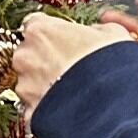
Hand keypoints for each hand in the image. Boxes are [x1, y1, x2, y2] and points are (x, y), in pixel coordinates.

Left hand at [8, 9, 137, 119]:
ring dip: (46, 86)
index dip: (52, 34)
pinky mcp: (29, 112)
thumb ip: (94, 29)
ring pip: (29, 83)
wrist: (113, 107)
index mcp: (40, 30)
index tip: (63, 40)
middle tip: (71, 68)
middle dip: (45, 60)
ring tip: (73, 92)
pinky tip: (69, 109)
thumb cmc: (111, 67)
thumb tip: (95, 31)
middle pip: (29, 54)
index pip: (35, 25)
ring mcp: (24, 86)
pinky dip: (48, 109)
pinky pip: (36, 108)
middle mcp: (25, 56)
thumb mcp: (113, 33)